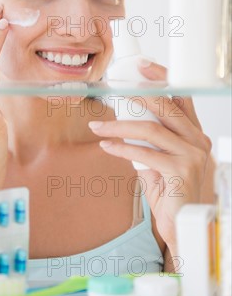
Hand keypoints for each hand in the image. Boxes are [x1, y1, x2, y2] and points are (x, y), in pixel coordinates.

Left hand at [88, 61, 212, 249]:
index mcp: (195, 135)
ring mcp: (192, 156)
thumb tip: (123, 124)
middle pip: (166, 106)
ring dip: (119, 125)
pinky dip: (121, 148)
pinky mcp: (181, 172)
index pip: (182, 98)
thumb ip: (149, 143)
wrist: (182, 228)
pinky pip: (144, 154)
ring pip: (151, 129)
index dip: (163, 78)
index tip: (142, 66)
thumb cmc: (171, 194)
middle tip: (115, 89)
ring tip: (97, 127)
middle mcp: (197, 142)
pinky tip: (107, 146)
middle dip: (138, 93)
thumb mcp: (160, 162)